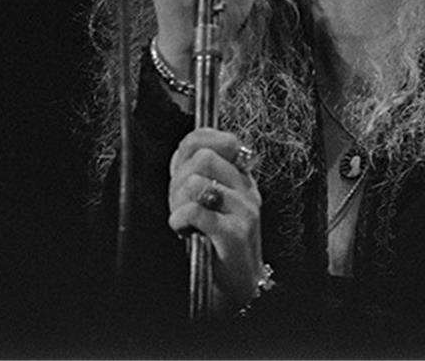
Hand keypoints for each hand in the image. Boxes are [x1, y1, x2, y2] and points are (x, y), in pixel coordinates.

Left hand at [168, 128, 264, 313]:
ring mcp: (244, 210)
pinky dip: (180, 220)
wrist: (240, 284)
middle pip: (204, 158)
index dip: (192, 145)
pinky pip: (196, 210)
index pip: (217, 140)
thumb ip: (202, 178)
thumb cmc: (221, 246)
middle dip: (180, 180)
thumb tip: (184, 154)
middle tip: (179, 202)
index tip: (181, 164)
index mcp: (242, 178)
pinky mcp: (235, 232)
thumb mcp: (214, 204)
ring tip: (183, 219)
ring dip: (178, 202)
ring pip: (197, 182)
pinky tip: (184, 230)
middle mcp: (246, 189)